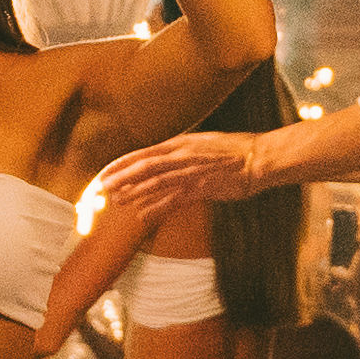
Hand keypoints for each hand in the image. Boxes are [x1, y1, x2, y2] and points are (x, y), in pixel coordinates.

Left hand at [96, 132, 275, 221]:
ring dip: (133, 192)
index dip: (121, 165)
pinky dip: (156, 207)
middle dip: (120, 178)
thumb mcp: (203, 144)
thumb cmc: (235, 151)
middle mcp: (182, 155)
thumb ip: (182, 152)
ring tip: (115, 201)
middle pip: (143, 167)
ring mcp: (191, 171)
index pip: (143, 153)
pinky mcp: (202, 187)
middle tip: (100, 189)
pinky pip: (174, 199)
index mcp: (180, 143)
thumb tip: (166, 160)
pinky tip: (142, 216)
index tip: (103, 174)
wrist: (259, 158)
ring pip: (155, 182)